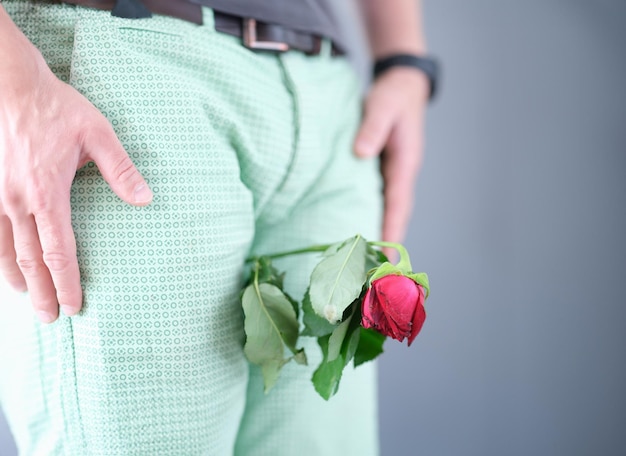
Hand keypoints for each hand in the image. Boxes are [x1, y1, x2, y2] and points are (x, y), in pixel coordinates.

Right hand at [0, 18, 152, 322]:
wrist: (10, 84)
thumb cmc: (57, 108)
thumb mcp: (98, 133)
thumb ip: (121, 170)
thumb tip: (146, 200)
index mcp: (49, 193)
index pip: (61, 251)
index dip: (68, 282)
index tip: (76, 305)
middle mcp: (19, 202)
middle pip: (32, 259)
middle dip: (44, 292)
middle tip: (52, 320)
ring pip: (6, 250)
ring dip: (18, 279)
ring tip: (29, 301)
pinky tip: (4, 268)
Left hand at [354, 68, 428, 259]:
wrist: (399, 85)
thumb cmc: (392, 96)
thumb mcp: (382, 106)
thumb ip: (372, 128)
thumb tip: (360, 152)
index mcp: (404, 164)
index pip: (398, 204)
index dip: (391, 229)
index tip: (385, 255)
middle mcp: (399, 175)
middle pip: (394, 215)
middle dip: (386, 243)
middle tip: (373, 271)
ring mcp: (391, 175)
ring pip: (385, 210)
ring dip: (377, 233)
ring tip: (362, 261)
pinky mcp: (380, 171)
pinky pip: (375, 199)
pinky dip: (368, 215)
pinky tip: (353, 229)